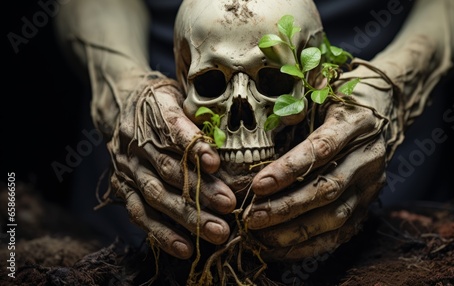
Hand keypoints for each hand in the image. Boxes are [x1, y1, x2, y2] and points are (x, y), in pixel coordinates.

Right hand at [105, 75, 235, 258]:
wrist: (121, 102)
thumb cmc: (162, 101)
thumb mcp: (179, 94)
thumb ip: (199, 113)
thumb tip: (236, 133)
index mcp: (153, 113)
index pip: (173, 130)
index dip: (194, 148)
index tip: (216, 163)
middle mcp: (136, 142)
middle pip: (169, 170)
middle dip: (201, 191)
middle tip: (230, 206)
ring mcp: (128, 167)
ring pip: (156, 195)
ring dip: (187, 216)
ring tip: (217, 231)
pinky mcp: (122, 187)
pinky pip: (140, 214)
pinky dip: (162, 233)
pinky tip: (186, 247)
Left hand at [243, 61, 400, 260]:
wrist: (383, 110)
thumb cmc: (340, 99)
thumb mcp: (322, 87)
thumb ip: (298, 101)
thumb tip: (272, 118)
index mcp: (355, 123)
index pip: (322, 149)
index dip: (289, 169)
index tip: (258, 184)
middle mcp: (368, 157)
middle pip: (327, 189)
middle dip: (286, 207)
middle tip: (251, 217)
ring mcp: (370, 185)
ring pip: (334, 217)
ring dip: (294, 231)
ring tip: (258, 235)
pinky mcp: (367, 206)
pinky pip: (340, 234)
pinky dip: (309, 245)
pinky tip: (279, 247)